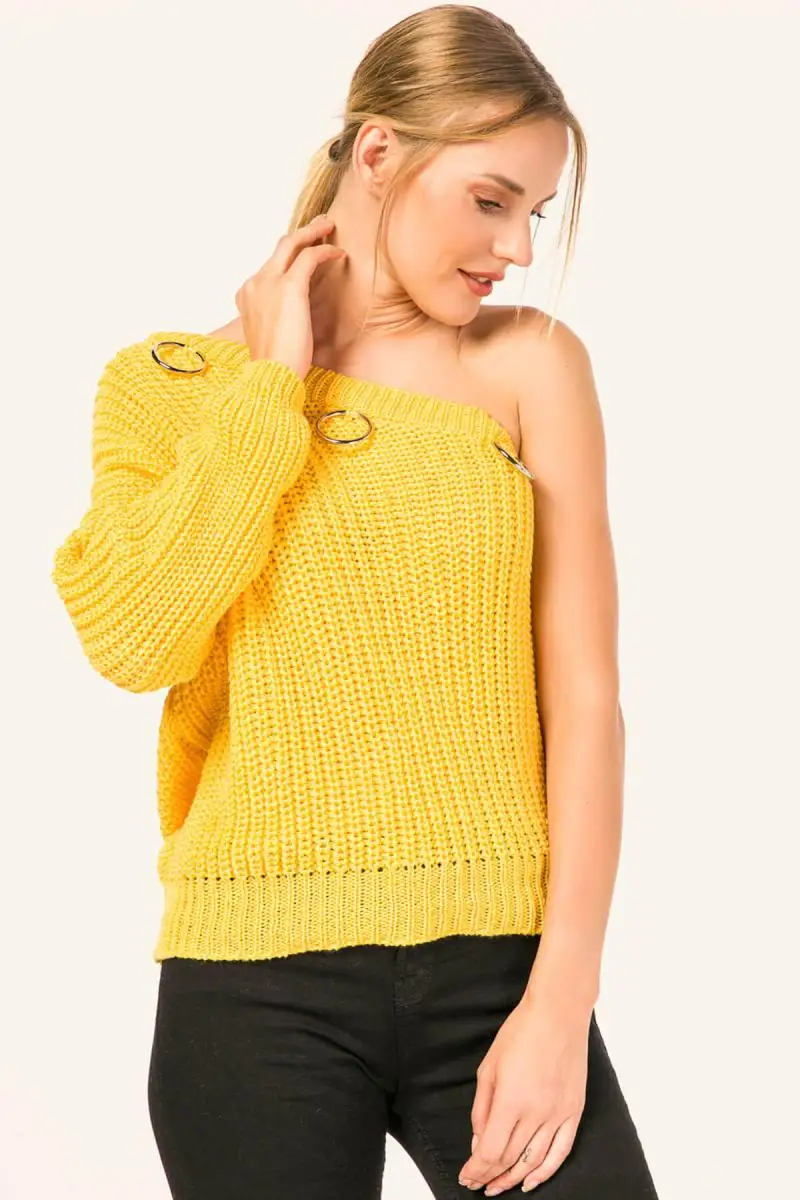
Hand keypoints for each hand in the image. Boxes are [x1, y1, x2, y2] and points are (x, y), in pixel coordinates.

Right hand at [234, 213, 345, 376]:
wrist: (270, 377)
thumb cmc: (275, 366)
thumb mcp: (272, 336)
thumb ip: (278, 319)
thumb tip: (294, 319)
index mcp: (247, 295)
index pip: (270, 266)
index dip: (289, 257)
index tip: (305, 252)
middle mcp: (255, 284)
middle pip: (279, 247)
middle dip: (301, 234)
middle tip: (320, 227)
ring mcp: (269, 283)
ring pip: (292, 243)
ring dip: (312, 233)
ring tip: (330, 228)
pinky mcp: (289, 287)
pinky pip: (309, 257)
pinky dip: (324, 251)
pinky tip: (339, 254)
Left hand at [458, 996, 590, 1194]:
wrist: (558, 1014)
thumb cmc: (520, 1033)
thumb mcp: (488, 1067)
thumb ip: (481, 1109)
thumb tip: (478, 1142)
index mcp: (511, 1100)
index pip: (490, 1151)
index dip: (476, 1170)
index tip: (466, 1177)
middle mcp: (536, 1113)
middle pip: (510, 1159)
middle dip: (490, 1176)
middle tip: (477, 1184)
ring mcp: (558, 1114)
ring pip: (534, 1161)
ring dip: (513, 1179)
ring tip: (498, 1187)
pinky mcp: (574, 1111)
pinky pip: (561, 1152)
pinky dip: (545, 1172)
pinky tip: (530, 1182)